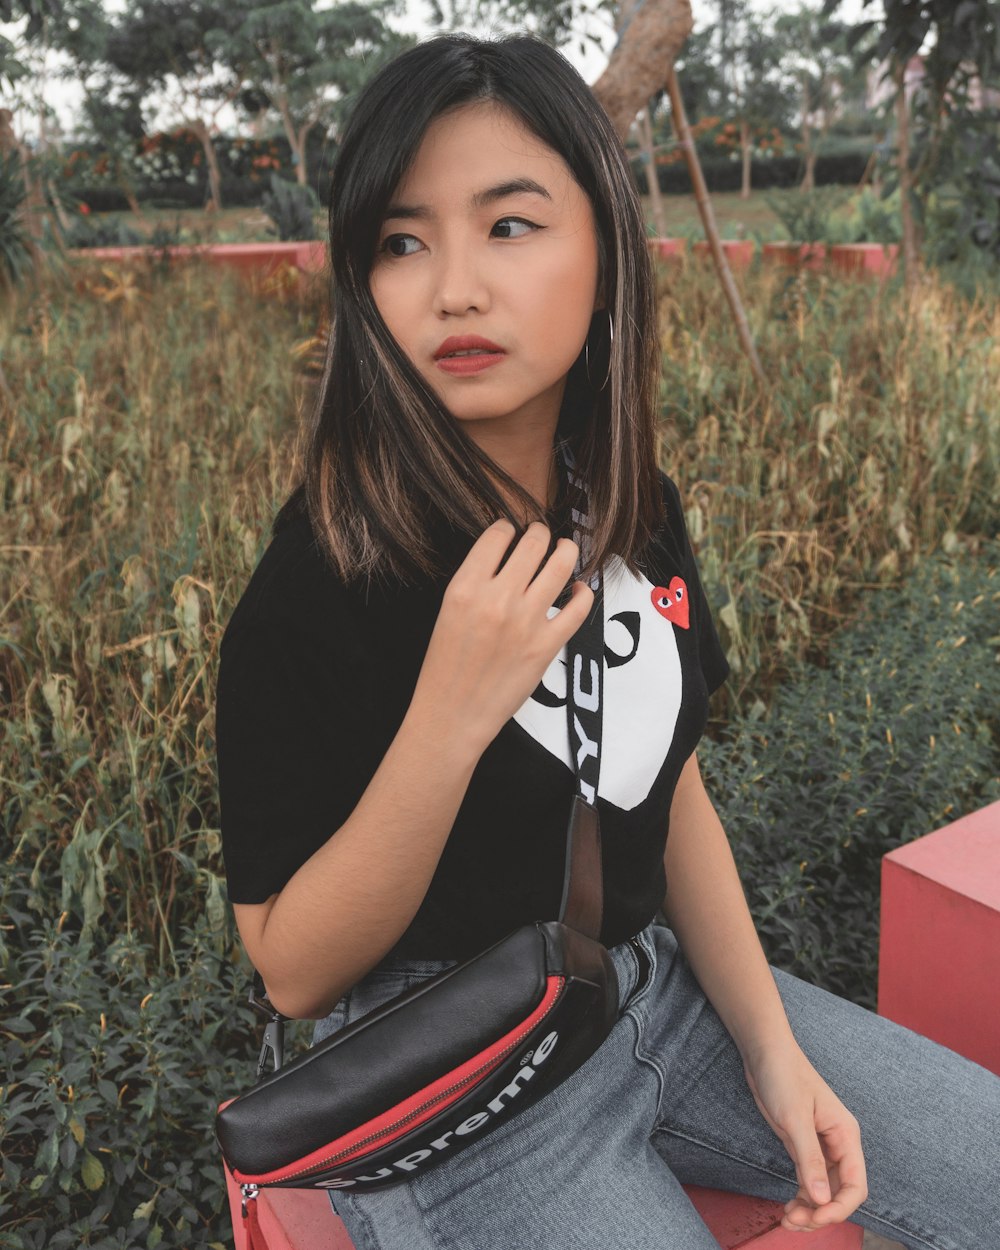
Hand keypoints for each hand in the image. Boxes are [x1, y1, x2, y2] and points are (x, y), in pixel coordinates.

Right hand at [411, 520, 593, 754]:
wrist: (453, 714)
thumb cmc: (446, 665)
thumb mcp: (448, 611)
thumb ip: (475, 581)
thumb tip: (507, 554)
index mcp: (465, 588)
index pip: (497, 535)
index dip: (508, 527)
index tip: (512, 532)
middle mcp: (497, 599)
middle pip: (533, 542)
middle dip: (540, 532)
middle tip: (541, 536)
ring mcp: (526, 622)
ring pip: (561, 564)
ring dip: (566, 550)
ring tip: (565, 549)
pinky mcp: (547, 645)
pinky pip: (579, 607)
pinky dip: (583, 592)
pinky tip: (577, 590)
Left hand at [743, 1039, 867, 1231]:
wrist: (764, 1052)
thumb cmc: (783, 1075)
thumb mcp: (795, 1118)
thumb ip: (809, 1159)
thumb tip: (823, 1200)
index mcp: (845, 1135)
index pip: (855, 1185)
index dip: (839, 1208)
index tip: (815, 1217)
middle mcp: (838, 1144)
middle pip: (840, 1193)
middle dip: (821, 1213)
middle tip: (794, 1222)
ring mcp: (820, 1146)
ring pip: (824, 1191)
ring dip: (810, 1209)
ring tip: (787, 1220)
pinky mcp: (802, 1146)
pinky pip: (809, 1181)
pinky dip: (802, 1198)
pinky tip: (788, 1208)